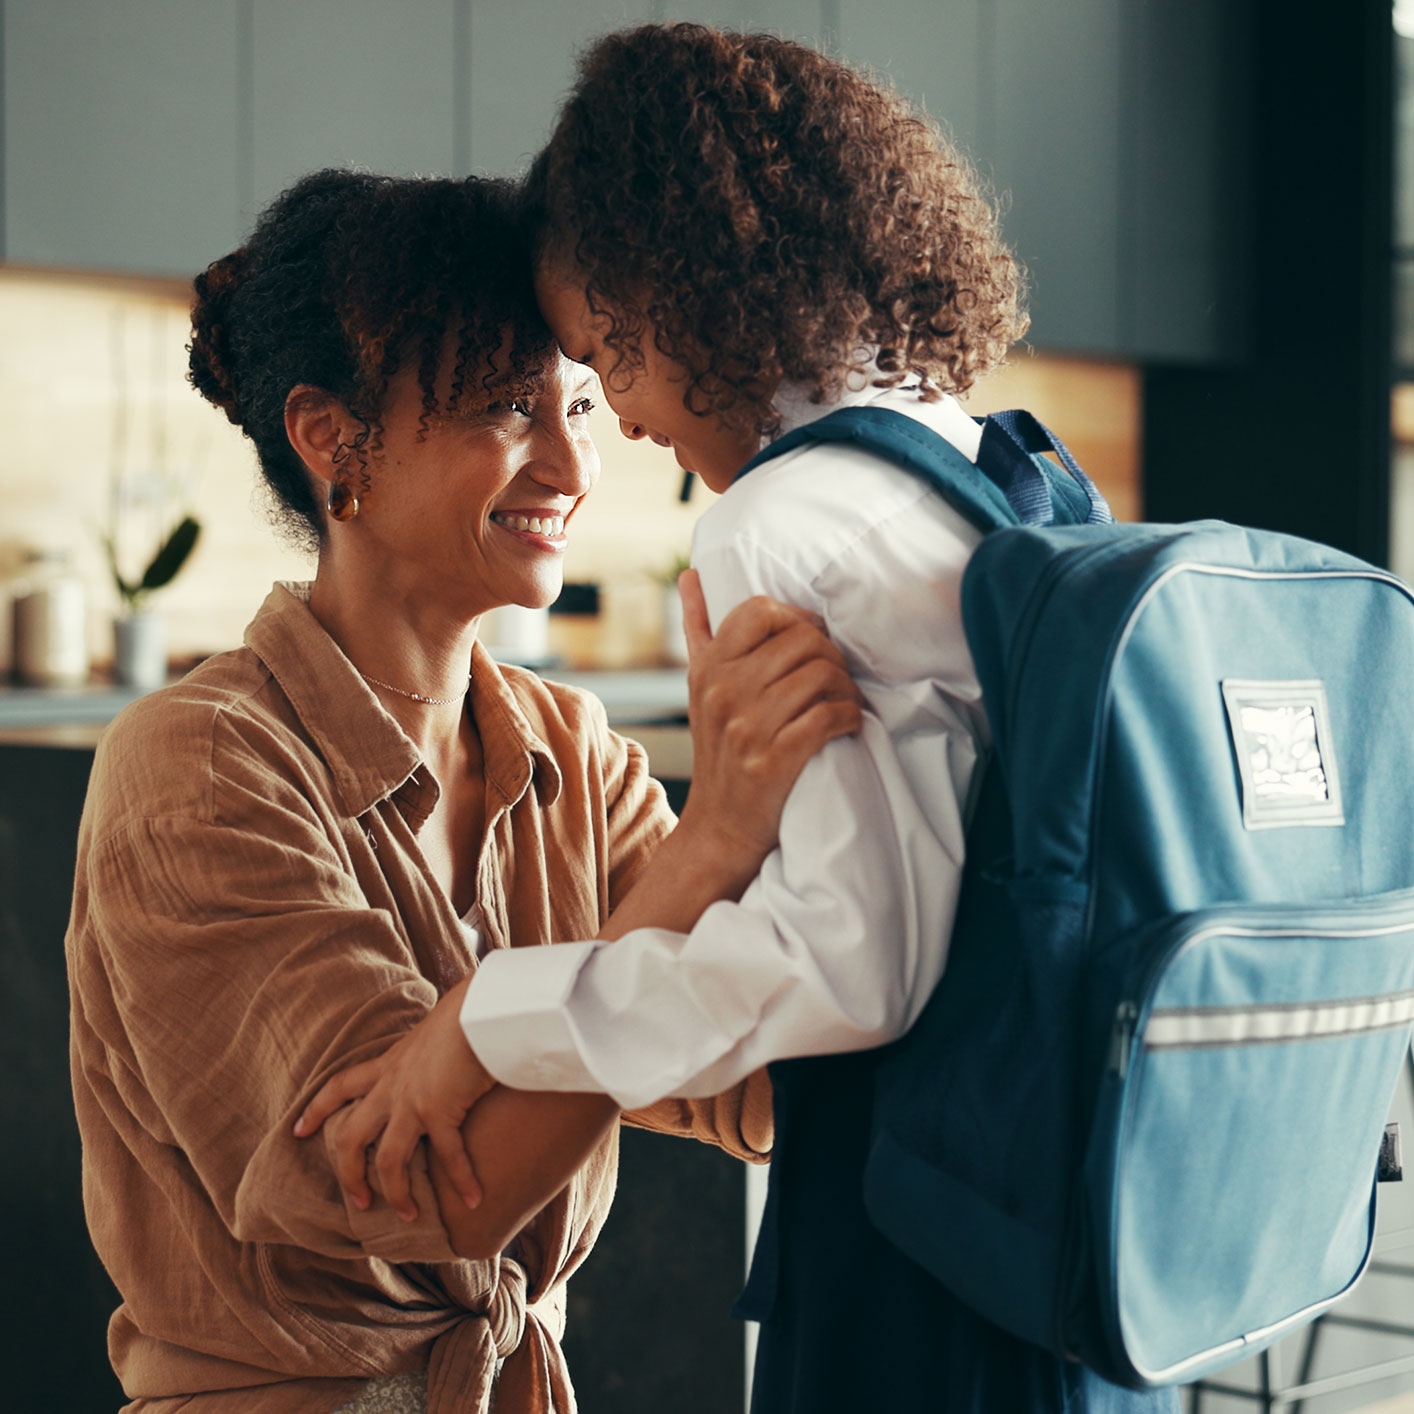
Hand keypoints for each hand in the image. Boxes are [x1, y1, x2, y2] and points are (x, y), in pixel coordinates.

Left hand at [293, 977, 494, 1221]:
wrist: (480, 1009)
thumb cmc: (466, 1012)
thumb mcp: (435, 1031)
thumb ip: (430, 1049)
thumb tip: (445, 1048)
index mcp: (388, 1065)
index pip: (339, 1086)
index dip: (317, 1109)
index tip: (298, 1131)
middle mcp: (392, 1087)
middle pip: (350, 1138)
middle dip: (349, 1174)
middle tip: (358, 1201)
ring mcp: (412, 1101)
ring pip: (387, 1160)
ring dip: (397, 1192)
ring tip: (408, 1214)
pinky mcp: (439, 1111)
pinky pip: (447, 1156)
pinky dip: (462, 1179)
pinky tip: (473, 1198)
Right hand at [677, 568, 863, 874]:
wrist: (719, 827)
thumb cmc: (719, 752)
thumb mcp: (699, 688)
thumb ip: (698, 629)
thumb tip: (690, 575)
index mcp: (709, 669)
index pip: (760, 610)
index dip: (796, 620)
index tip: (808, 644)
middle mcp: (724, 692)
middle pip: (803, 640)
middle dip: (831, 655)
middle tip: (836, 677)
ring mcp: (749, 726)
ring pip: (822, 674)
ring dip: (847, 687)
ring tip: (845, 700)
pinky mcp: (776, 759)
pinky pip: (831, 715)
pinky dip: (850, 716)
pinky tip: (847, 723)